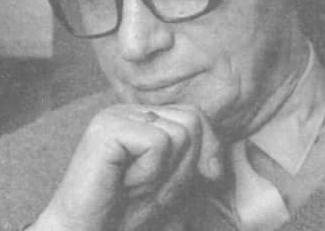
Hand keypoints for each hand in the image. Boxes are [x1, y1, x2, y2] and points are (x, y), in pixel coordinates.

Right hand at [30, 104, 222, 230]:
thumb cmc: (124, 213)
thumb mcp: (173, 183)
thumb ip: (196, 161)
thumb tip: (217, 161)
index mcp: (144, 118)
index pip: (196, 116)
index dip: (208, 150)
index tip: (199, 180)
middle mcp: (129, 110)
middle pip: (192, 121)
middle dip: (183, 166)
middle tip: (149, 187)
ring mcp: (116, 116)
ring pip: (180, 133)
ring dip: (164, 174)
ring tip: (134, 186)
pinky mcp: (106, 128)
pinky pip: (157, 143)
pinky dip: (149, 174)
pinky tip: (123, 184)